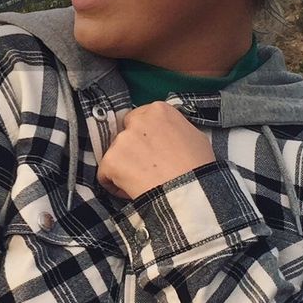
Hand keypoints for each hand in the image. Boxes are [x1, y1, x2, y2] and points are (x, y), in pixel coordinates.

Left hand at [96, 101, 215, 202]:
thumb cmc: (198, 166)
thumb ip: (175, 128)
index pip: (140, 118)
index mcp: (158, 110)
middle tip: (145, 167)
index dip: (144, 136)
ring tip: (142, 182)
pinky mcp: (111, 160)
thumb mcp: (195, 137)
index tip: (150, 150)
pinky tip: (130, 190)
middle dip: (131, 149)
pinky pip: (105, 173)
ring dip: (124, 166)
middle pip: (125, 134)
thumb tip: (168, 133)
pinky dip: (113, 183)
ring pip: (115, 153)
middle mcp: (137, 120)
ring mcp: (122, 140)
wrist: (190, 191)